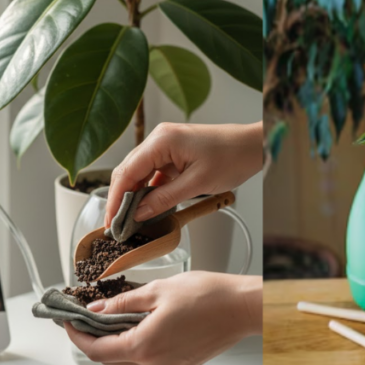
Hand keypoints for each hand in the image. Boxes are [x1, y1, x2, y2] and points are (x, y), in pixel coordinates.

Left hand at [65, 272, 261, 364]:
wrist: (242, 308)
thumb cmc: (208, 296)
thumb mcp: (158, 290)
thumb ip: (122, 303)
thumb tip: (98, 309)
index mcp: (144, 346)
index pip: (97, 350)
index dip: (77, 336)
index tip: (69, 322)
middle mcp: (154, 364)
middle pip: (111, 359)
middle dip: (94, 338)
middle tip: (86, 317)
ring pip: (129, 361)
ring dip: (116, 342)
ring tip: (112, 318)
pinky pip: (149, 360)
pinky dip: (137, 345)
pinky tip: (139, 325)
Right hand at [104, 122, 261, 225]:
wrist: (253, 145)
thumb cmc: (232, 156)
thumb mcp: (197, 183)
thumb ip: (165, 198)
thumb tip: (139, 213)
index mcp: (161, 140)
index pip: (127, 171)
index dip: (115, 198)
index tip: (110, 220)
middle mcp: (159, 139)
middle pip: (129, 171)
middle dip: (121, 198)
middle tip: (117, 225)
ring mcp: (166, 145)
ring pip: (140, 173)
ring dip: (135, 195)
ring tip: (130, 220)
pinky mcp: (174, 153)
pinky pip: (154, 173)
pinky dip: (149, 190)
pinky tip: (148, 207)